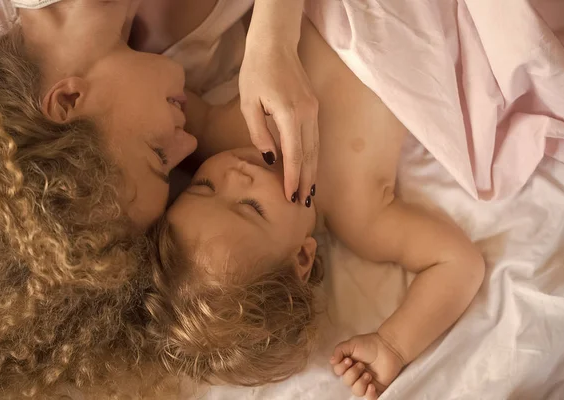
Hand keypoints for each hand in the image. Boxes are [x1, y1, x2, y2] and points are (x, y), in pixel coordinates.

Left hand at [239, 42, 318, 202]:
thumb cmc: (256, 71)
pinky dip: (312, 157)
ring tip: (308, 193)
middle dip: (306, 181)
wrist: (275, 44)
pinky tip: (308, 169)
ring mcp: (314, 110)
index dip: (292, 178)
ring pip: (315, 148)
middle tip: (302, 204)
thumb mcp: (248, 103)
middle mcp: (307, 114)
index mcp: (290, 114)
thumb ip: (259, 133)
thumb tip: (270, 159)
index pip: (294, 154)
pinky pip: (315, 138)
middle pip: (309, 155)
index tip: (290, 197)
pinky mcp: (314, 108)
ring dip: (312, 172)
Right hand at [330, 332, 405, 398]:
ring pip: (356, 391)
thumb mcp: (351, 343)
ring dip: (360, 383)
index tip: (349, 360)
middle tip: (362, 365)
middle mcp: (355, 374)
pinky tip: (371, 386)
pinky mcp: (377, 388)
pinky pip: (370, 398)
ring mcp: (366, 382)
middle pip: (346, 382)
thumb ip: (339, 350)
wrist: (389, 347)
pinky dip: (369, 394)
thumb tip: (331, 361)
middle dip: (352, 374)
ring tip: (368, 375)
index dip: (341, 368)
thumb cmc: (370, 344)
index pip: (338, 372)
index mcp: (348, 364)